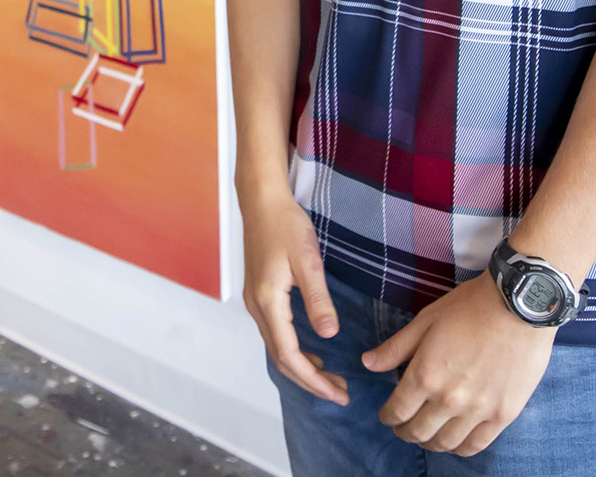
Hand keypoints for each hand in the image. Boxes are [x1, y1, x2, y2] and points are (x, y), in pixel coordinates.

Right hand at [240, 183, 346, 404]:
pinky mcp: (260, 295)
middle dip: (310, 381)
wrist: (261, 201)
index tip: (337, 393)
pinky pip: (275, 334)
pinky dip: (294, 351)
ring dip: (302, 368)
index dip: (314, 380)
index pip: (290, 355)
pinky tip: (313, 351)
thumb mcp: (307, 261)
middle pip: (281, 359)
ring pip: (277, 348)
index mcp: (269, 302)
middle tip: (339, 393)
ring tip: (331, 378)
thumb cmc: (284, 225)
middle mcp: (257, 308)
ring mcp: (255, 302)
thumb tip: (329, 335)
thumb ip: (318, 299)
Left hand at [363, 274, 554, 454]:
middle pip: (418, 432)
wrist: (519, 306)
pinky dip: (460, 449)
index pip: (397, 411)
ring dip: (431, 443)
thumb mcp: (426, 320)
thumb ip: (395, 348)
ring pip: (446, 444)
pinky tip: (455, 441)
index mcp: (425, 375)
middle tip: (404, 427)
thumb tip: (367, 363)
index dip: (388, 417)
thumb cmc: (471, 307)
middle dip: (405, 432)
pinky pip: (476, 445)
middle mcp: (449, 399)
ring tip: (429, 435)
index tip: (388, 415)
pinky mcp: (503, 414)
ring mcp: (478, 410)